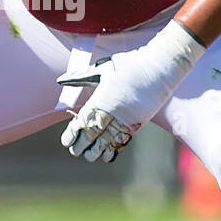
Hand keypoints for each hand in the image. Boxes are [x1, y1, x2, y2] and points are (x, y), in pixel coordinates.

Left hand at [57, 21, 205, 162]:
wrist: (160, 67)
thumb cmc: (129, 64)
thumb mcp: (103, 68)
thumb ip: (81, 77)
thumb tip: (60, 80)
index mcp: (101, 99)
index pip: (82, 122)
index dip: (72, 134)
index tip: (66, 141)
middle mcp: (113, 112)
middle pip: (92, 136)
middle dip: (81, 146)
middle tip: (74, 149)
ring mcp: (126, 120)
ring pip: (107, 143)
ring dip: (96, 151)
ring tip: (88, 154)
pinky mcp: (137, 124)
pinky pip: (122, 142)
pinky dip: (112, 151)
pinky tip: (105, 155)